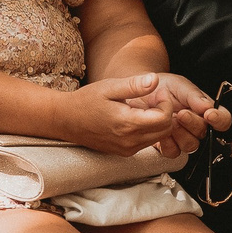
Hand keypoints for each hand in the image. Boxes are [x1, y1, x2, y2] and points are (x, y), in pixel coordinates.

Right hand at [65, 73, 186, 157]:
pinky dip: (149, 130)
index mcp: (127, 124)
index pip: (164, 118)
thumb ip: (134, 85)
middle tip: (154, 98)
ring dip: (158, 122)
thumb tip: (155, 80)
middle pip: (165, 130)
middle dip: (165, 112)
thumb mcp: (110, 88)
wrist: (66, 120)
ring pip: (158, 137)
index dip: (166, 103)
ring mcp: (127, 150)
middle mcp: (129, 141)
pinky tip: (137, 117)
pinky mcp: (124, 152)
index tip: (158, 92)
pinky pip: (146, 142)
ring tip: (144, 106)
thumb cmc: (87, 100)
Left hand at [115, 70, 227, 161]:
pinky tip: (162, 132)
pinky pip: (173, 152)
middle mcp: (196, 126)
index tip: (209, 114)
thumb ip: (194, 96)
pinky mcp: (168, 146)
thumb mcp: (179, 85)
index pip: (223, 120)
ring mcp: (183, 137)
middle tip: (181, 113)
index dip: (220, 120)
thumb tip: (208, 106)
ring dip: (180, 134)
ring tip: (170, 121)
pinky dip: (167, 143)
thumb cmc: (163, 88)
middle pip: (205, 134)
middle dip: (192, 123)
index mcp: (205, 111)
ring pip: (190, 145)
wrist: (140, 94)